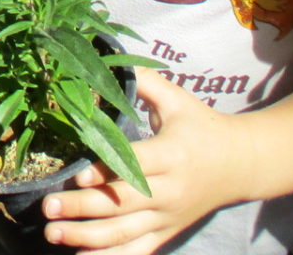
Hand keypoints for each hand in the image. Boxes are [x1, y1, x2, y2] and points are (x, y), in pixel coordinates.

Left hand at [41, 70, 239, 253]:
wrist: (243, 164)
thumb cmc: (202, 126)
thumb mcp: (177, 100)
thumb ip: (143, 81)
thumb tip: (104, 57)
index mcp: (173, 155)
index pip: (136, 167)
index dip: (106, 172)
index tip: (76, 176)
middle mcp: (171, 191)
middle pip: (125, 204)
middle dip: (85, 208)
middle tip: (49, 206)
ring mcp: (169, 217)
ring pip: (127, 233)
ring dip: (88, 238)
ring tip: (54, 234)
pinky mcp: (167, 232)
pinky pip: (138, 250)